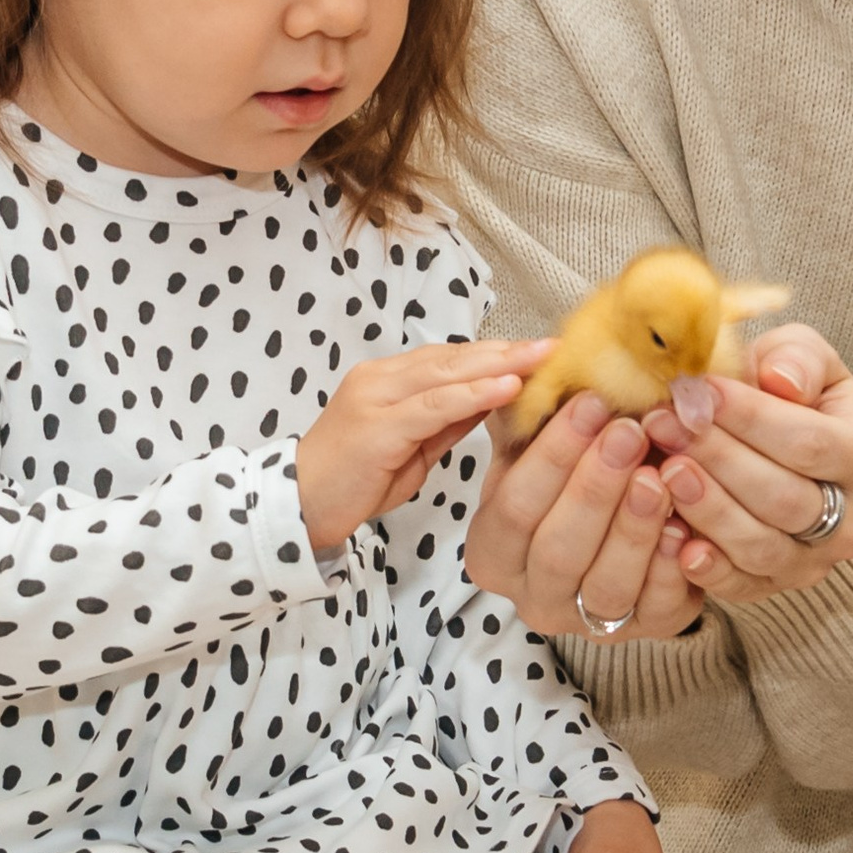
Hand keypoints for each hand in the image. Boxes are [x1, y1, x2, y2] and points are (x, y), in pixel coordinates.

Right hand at [296, 339, 548, 553]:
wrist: (299, 507)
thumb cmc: (354, 481)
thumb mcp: (412, 449)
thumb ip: (446, 422)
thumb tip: (492, 402)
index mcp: (388, 380)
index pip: (451, 358)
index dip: (496, 353)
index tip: (539, 351)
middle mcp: (380, 378)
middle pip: (454, 357)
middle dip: (506, 350)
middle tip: (554, 345)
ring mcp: (376, 398)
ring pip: (448, 373)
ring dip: (499, 363)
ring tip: (542, 358)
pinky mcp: (378, 426)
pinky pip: (435, 406)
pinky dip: (474, 394)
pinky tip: (508, 388)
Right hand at [468, 388, 704, 645]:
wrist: (631, 527)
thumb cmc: (579, 477)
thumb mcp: (546, 447)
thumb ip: (535, 414)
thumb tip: (536, 362)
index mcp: (495, 549)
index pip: (513, 506)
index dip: (552, 455)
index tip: (591, 403)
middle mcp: (532, 596)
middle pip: (557, 548)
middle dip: (595, 486)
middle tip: (630, 432)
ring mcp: (586, 622)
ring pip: (605, 583)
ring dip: (633, 526)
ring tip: (660, 475)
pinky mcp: (644, 629)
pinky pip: (655, 605)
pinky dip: (670, 565)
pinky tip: (684, 524)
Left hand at [640, 327, 852, 607]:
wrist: (787, 454)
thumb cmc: (793, 397)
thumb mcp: (806, 359)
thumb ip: (800, 359)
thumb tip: (782, 381)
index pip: (810, 442)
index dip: (750, 417)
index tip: (698, 390)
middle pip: (783, 497)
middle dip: (718, 458)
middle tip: (663, 423)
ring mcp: (816, 562)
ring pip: (760, 545)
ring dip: (706, 507)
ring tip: (663, 468)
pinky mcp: (775, 588)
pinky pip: (738, 586)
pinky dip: (704, 565)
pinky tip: (670, 535)